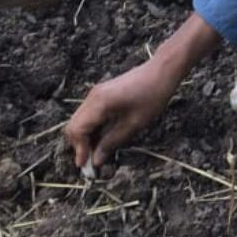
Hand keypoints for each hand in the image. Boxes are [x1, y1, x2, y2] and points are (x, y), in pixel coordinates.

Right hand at [64, 11, 221, 167]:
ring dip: (86, 137)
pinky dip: (92, 127)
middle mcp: (92, 97)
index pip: (77, 131)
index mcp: (98, 103)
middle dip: (80, 145)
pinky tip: (104, 137)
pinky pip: (89, 114)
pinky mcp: (102, 93)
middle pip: (74, 126)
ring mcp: (96, 94)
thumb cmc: (152, 95)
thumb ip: (112, 142)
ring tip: (100, 152)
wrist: (162, 70)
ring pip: (80, 120)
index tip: (87, 166)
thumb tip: (96, 160)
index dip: (80, 150)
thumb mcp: (134, 124)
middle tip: (93, 161)